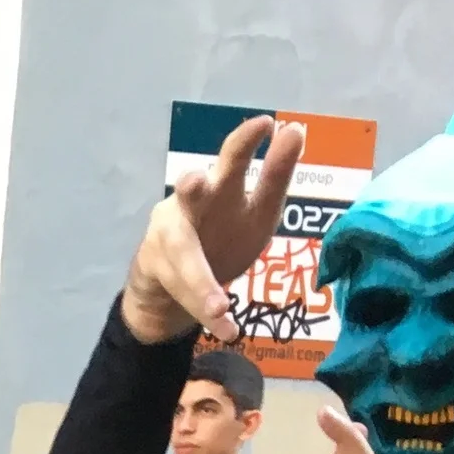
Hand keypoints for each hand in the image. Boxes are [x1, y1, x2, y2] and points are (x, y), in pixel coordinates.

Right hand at [121, 108, 304, 346]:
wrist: (172, 285)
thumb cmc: (222, 236)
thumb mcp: (256, 208)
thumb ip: (275, 175)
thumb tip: (296, 129)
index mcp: (220, 186)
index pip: (232, 158)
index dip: (246, 142)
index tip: (267, 124)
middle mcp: (189, 205)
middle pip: (189, 193)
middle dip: (191, 188)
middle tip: (196, 181)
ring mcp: (168, 238)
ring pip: (184, 259)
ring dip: (200, 283)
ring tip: (221, 308)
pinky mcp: (157, 271)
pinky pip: (185, 295)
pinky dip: (207, 314)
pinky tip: (227, 329)